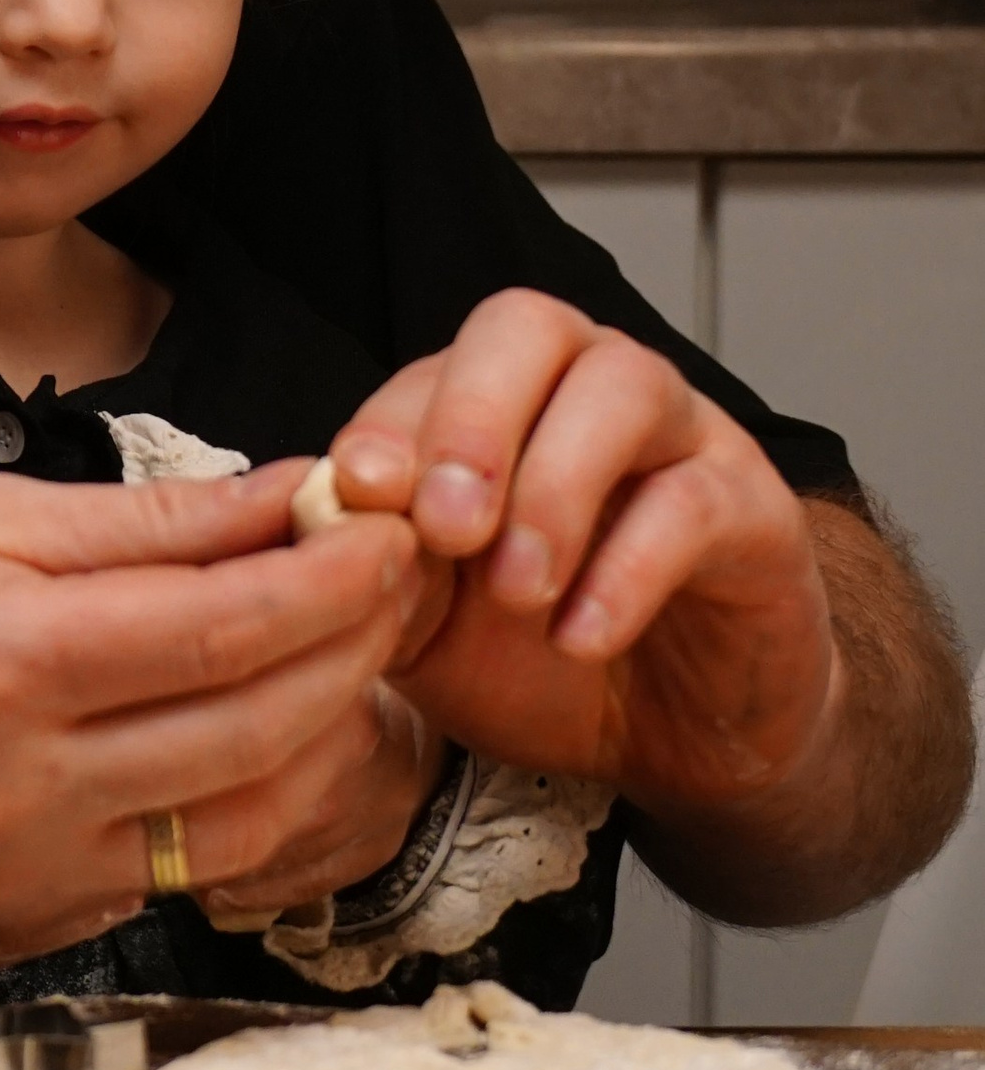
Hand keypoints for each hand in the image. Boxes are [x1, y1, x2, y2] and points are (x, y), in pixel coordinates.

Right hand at [0, 459, 419, 991]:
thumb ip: (140, 525)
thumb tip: (286, 505)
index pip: (224, 630)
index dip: (331, 583)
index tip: (386, 534)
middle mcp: (7, 792)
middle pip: (252, 732)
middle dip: (349, 652)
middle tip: (391, 584)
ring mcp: (10, 883)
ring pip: (234, 826)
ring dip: (316, 742)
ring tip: (340, 661)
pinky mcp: (8, 938)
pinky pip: (164, 875)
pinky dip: (225, 805)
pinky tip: (240, 735)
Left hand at [330, 290, 840, 817]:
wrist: (676, 742)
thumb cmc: (539, 661)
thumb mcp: (431, 630)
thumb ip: (377, 573)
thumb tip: (318, 525)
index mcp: (496, 401)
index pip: (434, 367)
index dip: (389, 420)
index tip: (357, 492)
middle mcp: (585, 388)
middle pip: (529, 327)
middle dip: (472, 418)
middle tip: (443, 526)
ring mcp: (680, 437)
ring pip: (622, 387)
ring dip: (554, 487)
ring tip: (518, 591)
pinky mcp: (753, 509)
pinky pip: (694, 502)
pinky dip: (629, 570)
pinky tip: (581, 636)